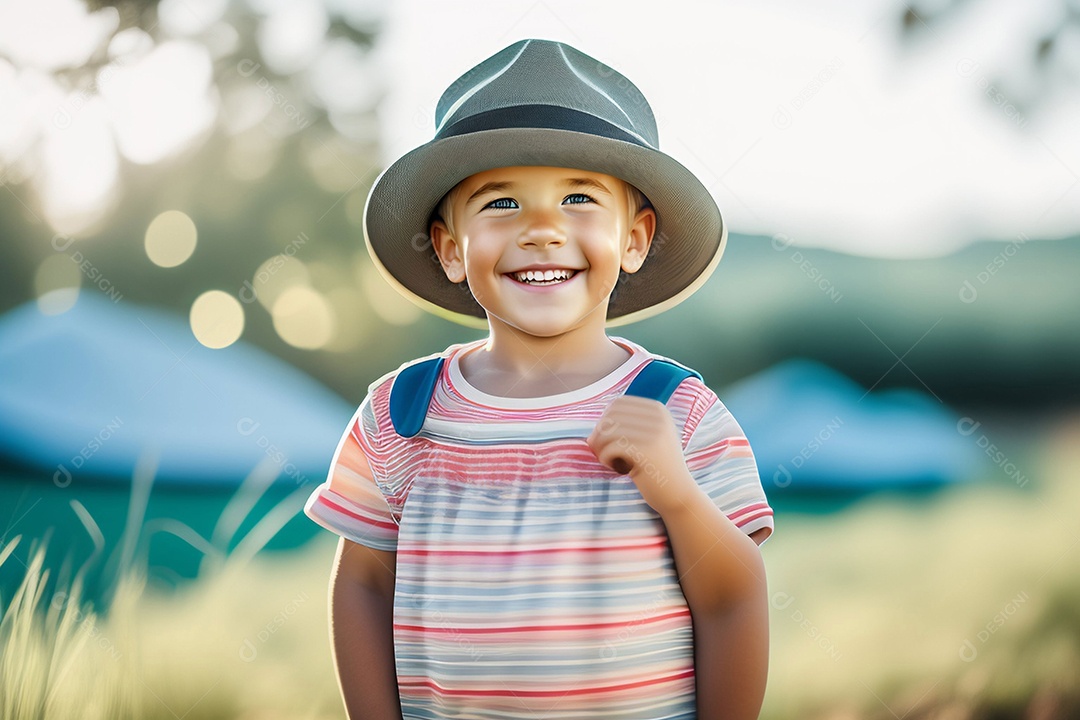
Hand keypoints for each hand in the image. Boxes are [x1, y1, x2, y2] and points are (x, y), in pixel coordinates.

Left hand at [586, 396, 695, 513]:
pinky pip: (611, 447)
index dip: (605, 420)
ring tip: (609, 460)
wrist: (679, 494)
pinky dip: (606, 458)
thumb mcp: (649, 439)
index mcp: (659, 410)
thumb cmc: (657, 468)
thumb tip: (594, 431)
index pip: (618, 404)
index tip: (607, 440)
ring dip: (601, 447)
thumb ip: (627, 426)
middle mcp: (659, 417)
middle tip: (603, 452)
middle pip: (611, 416)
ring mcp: (655, 433)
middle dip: (600, 434)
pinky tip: (616, 468)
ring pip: (608, 431)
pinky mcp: (647, 451)